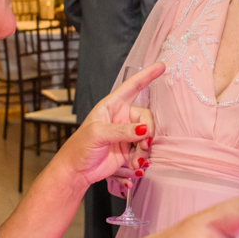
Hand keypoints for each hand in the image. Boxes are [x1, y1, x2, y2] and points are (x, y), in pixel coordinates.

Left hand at [55, 62, 163, 189]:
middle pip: (146, 117)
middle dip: (148, 132)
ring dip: (144, 150)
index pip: (132, 87)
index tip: (161, 66)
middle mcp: (121, 117)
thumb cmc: (80, 147)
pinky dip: (142, 159)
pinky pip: (144, 150)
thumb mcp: (98, 134)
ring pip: (147, 136)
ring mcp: (126, 134)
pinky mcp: (130, 149)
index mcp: (111, 106)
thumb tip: (143, 129)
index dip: (146, 76)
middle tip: (144, 145)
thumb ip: (122, 130)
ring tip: (135, 162)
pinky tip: (134, 166)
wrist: (77, 171)